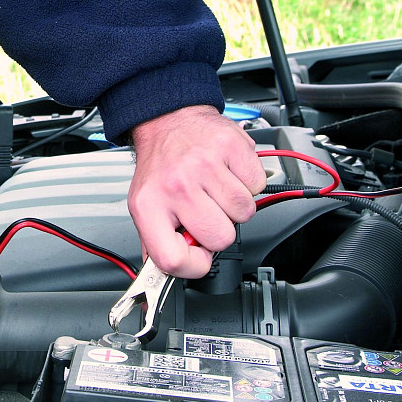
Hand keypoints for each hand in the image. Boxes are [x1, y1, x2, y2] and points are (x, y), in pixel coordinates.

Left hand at [127, 105, 265, 276]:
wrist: (169, 121)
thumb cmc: (161, 166)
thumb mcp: (145, 206)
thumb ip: (157, 243)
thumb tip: (163, 281)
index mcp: (150, 205)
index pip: (173, 260)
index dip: (193, 266)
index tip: (198, 255)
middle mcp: (177, 185)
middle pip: (220, 239)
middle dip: (219, 229)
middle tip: (207, 210)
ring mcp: (205, 165)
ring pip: (244, 213)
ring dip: (234, 205)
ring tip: (215, 188)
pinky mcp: (230, 148)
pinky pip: (256, 186)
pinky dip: (247, 182)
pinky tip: (227, 173)